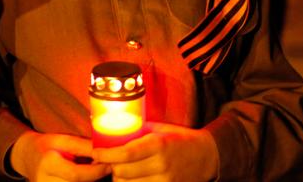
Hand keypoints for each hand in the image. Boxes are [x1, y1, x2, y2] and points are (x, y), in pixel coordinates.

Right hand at [10, 130, 110, 180]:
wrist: (27, 157)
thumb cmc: (47, 146)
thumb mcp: (63, 140)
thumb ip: (83, 146)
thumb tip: (105, 152)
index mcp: (47, 164)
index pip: (76, 174)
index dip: (96, 171)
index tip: (108, 164)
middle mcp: (45, 181)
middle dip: (94, 177)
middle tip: (105, 167)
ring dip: (88, 181)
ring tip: (93, 171)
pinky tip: (84, 177)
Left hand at [91, 122, 218, 181]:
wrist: (206, 156)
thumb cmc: (178, 138)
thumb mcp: (158, 129)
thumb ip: (137, 131)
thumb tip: (109, 126)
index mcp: (158, 145)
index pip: (125, 153)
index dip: (106, 155)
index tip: (96, 153)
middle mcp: (161, 164)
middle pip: (122, 172)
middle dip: (111, 167)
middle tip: (109, 161)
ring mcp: (165, 181)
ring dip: (120, 178)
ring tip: (120, 170)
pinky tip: (132, 178)